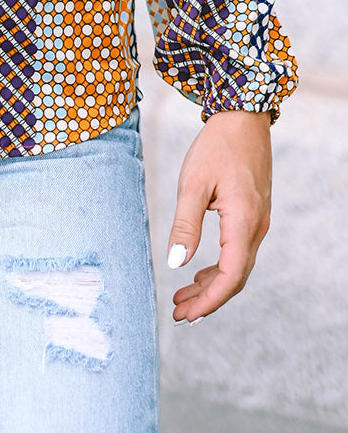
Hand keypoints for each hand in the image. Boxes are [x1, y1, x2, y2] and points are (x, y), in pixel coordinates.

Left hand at [167, 108, 271, 321]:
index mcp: (243, 223)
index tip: (185, 314)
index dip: (208, 300)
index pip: (230, 276)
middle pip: (235, 278)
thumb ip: (185, 224)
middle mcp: (256, 228)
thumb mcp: (193, 183)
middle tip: (179, 312)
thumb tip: (175, 262)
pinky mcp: (252, 215)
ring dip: (211, 285)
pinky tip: (199, 270)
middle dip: (207, 299)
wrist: (243, 119)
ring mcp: (257, 222)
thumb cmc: (217, 147)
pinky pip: (238, 252)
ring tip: (183, 297)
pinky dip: (219, 268)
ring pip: (237, 266)